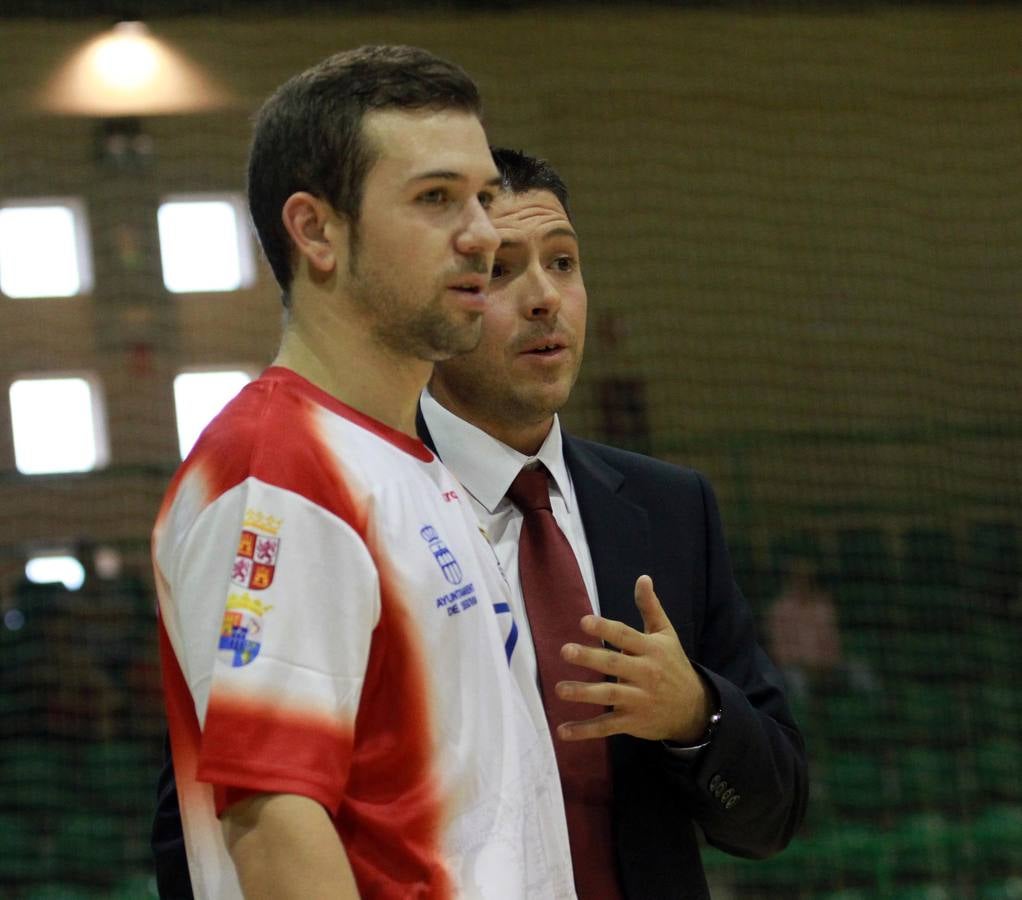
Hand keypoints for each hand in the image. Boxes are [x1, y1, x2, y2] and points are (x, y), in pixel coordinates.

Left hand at [554, 574, 711, 743]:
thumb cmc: (673, 665)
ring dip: (584, 693)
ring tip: (560, 689)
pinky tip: (564, 731)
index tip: (584, 621)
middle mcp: (645, 674)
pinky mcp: (633, 721)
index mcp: (651, 650)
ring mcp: (639, 699)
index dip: (605, 629)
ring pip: (609, 696)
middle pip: (614, 665)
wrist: (694, 708)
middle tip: (564, 651)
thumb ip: (650, 607)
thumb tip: (643, 577)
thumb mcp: (666, 635)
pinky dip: (585, 730)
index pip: (625, 636)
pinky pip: (607, 727)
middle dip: (589, 658)